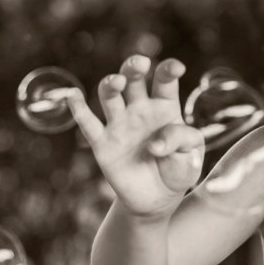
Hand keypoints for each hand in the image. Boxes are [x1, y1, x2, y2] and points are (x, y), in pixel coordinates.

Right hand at [65, 55, 204, 218]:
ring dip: (111, 84)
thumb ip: (180, 140)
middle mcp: (139, 109)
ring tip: (118, 83)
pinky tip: (72, 95)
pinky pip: (88, 123)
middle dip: (133, 67)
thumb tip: (154, 145)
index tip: (177, 68)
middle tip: (140, 64)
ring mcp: (119, 124)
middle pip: (133, 78)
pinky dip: (78, 108)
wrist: (158, 199)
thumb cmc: (178, 170)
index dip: (169, 69)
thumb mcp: (191, 155)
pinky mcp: (103, 144)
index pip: (164, 80)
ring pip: (109, 95)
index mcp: (164, 106)